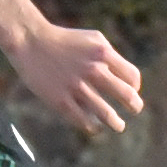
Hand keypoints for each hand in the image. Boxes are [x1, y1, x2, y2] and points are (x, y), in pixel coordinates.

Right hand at [5, 23, 144, 134]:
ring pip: (107, 114)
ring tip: (118, 126)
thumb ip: (111, 56)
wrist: (30, 41)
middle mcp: (94, 70)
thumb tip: (126, 79)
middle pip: (126, 96)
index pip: (132, 77)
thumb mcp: (93, 39)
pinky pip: (84, 122)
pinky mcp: (60, 101)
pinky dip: (93, 127)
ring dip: (116, 123)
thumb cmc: (64, 40)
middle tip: (135, 111)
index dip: (135, 88)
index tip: (131, 93)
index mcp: (103, 54)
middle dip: (135, 106)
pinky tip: (94, 127)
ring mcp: (77, 87)